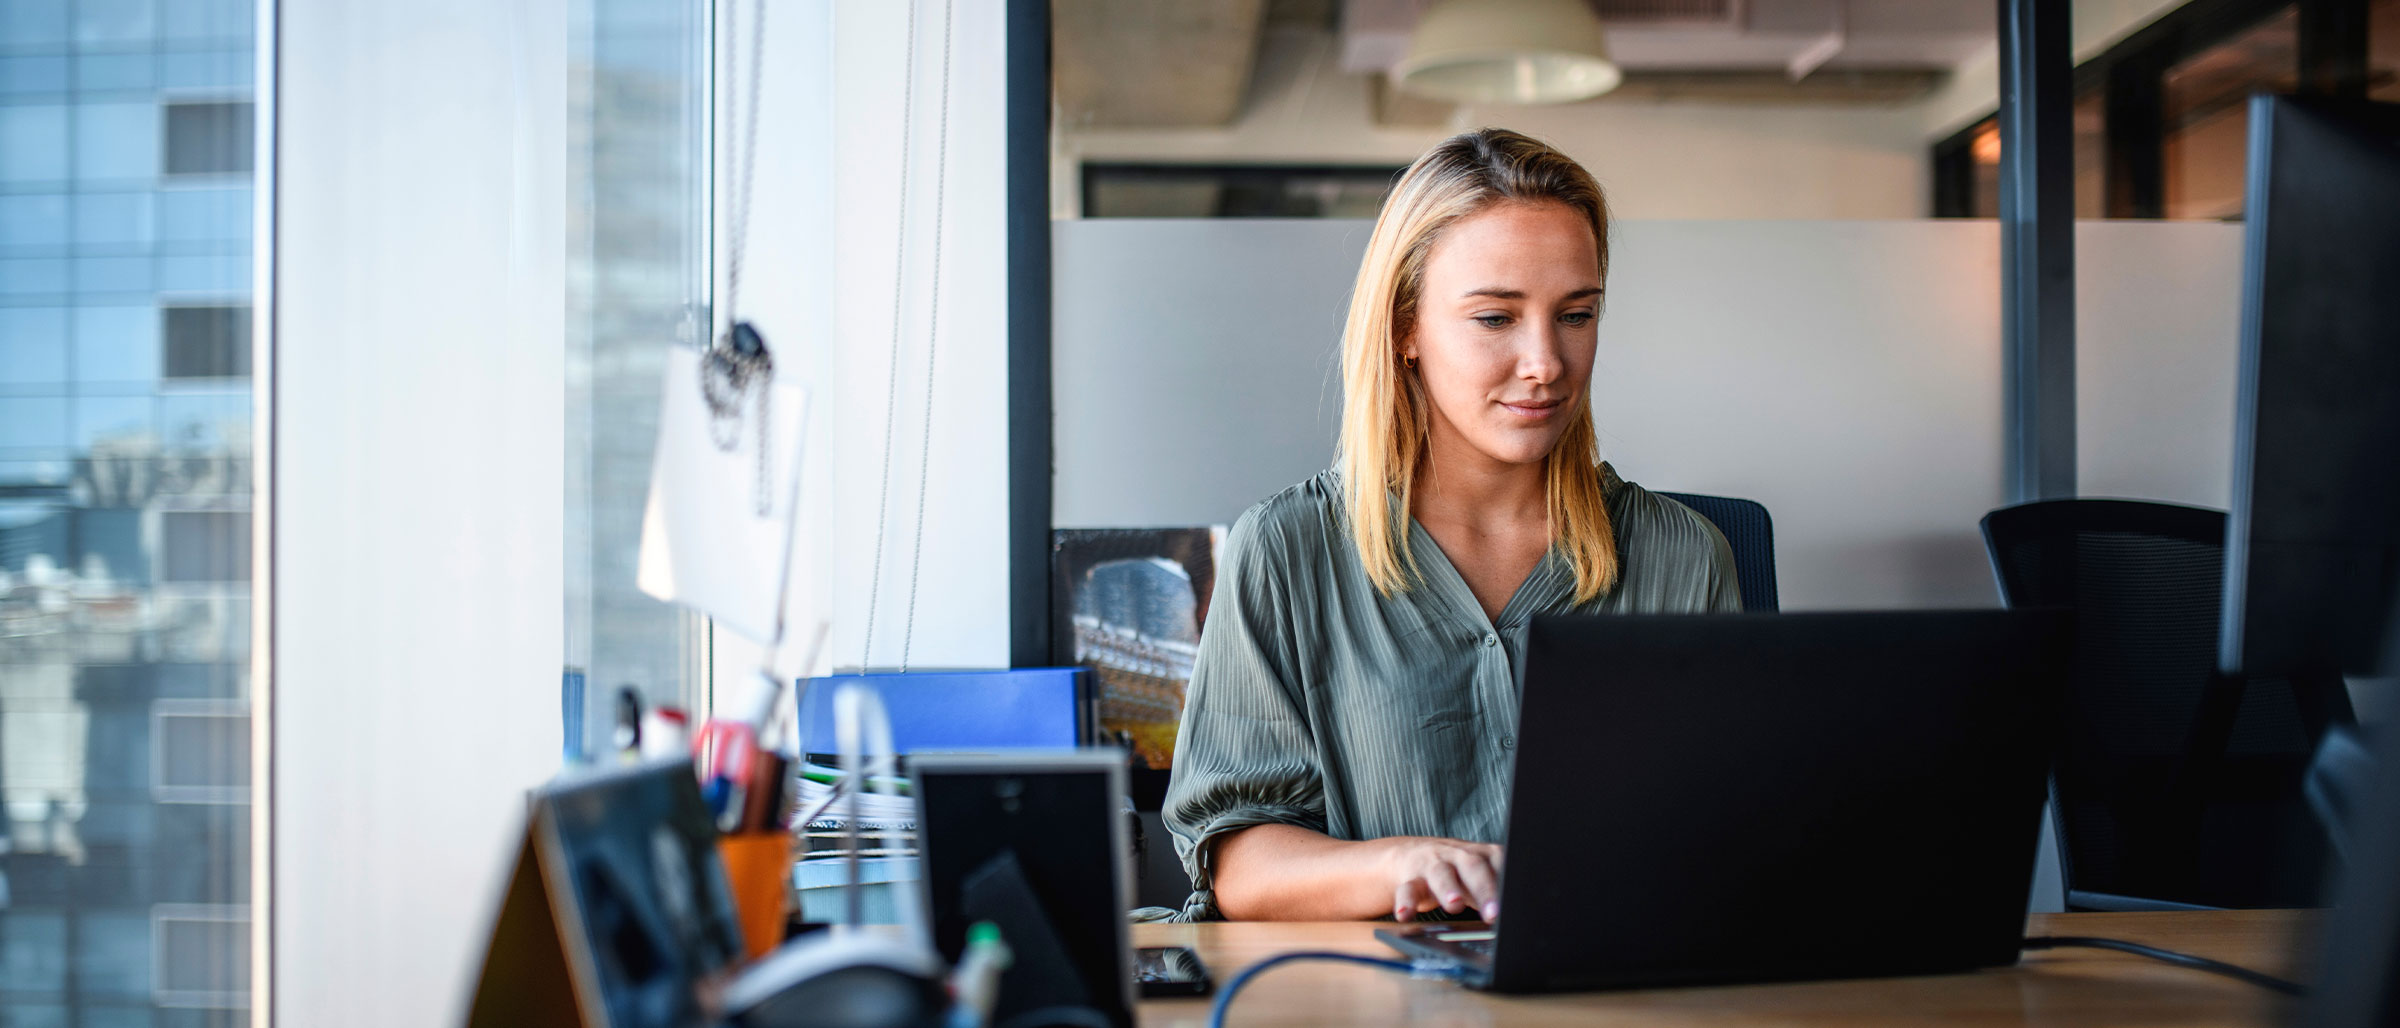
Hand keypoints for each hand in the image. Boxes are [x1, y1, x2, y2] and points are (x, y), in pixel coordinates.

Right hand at [1374, 836, 1504, 922]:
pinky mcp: (1410, 879)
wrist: (1411, 855)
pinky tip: (1405, 915)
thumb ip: (1498, 890)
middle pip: (1472, 866)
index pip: (1499, 862)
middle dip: (1484, 889)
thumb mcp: (1479, 876)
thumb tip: (1521, 915)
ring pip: (1440, 874)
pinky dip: (1406, 902)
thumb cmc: (1457, 872)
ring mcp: (1433, 865)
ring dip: (1448, 889)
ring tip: (1454, 905)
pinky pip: (1407, 889)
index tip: (1515, 902)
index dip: (1507, 880)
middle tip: (1493, 914)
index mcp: (1481, 854)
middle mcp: (1457, 855)